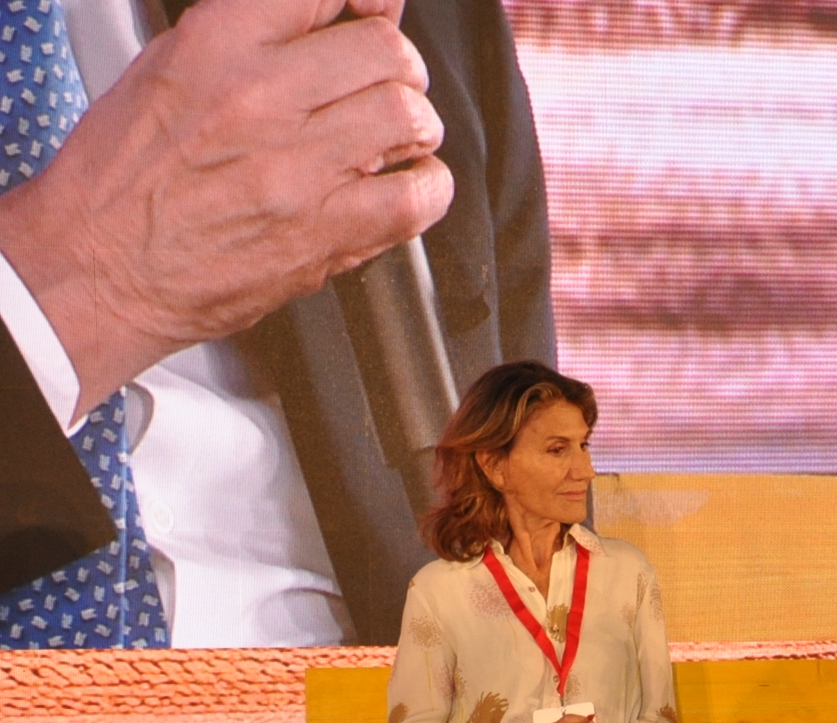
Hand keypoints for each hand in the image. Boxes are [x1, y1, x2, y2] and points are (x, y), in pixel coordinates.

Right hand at [0, 0, 452, 419]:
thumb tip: (355, 9)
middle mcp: (262, 97)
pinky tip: (395, 189)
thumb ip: (264, 35)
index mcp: (219, 44)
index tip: (370, 15)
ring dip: (412, 129)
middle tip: (375, 95)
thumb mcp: (175, 69)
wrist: (98, 269)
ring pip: (410, 116)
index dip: (365, 3)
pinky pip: (417, 196)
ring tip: (385, 145)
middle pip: (388, 51)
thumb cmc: (125, 177)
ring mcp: (298, 167)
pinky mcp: (325, 233)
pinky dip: (424, 189)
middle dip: (395, 72)